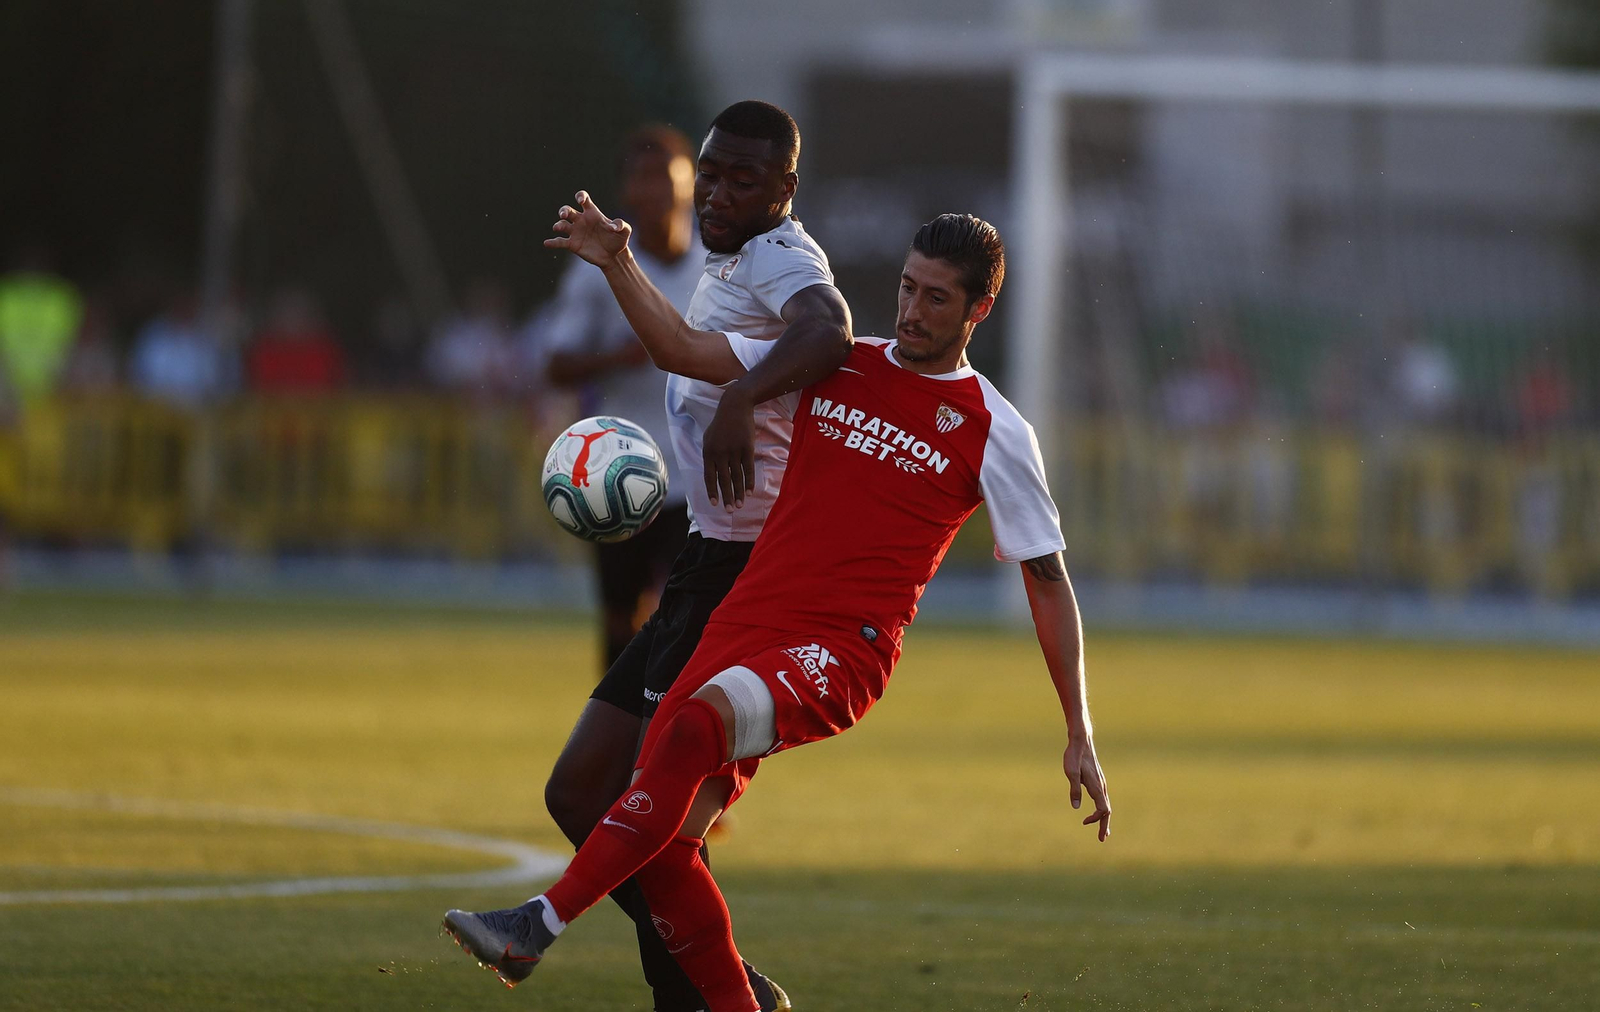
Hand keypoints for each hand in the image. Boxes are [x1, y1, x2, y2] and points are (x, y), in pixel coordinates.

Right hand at [544, 191, 630, 268]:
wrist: (614, 256)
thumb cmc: (619, 240)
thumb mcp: (625, 231)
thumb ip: (621, 225)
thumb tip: (613, 226)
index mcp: (592, 213)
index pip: (583, 199)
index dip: (580, 196)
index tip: (580, 200)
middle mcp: (581, 220)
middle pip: (568, 210)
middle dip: (564, 210)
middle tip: (564, 214)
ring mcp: (575, 232)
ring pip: (562, 224)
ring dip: (558, 224)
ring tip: (558, 228)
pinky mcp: (572, 244)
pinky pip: (560, 242)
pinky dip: (552, 242)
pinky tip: (547, 243)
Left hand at [703, 387, 755, 510]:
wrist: (735, 406)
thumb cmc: (720, 424)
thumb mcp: (708, 437)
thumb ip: (708, 456)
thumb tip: (710, 474)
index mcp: (708, 452)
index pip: (709, 476)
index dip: (712, 491)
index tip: (715, 504)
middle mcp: (720, 453)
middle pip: (723, 480)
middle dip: (727, 497)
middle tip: (730, 511)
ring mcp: (734, 451)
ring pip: (737, 477)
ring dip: (739, 493)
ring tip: (741, 505)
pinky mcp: (747, 448)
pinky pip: (748, 469)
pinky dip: (749, 481)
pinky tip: (750, 491)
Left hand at [1064, 733, 1110, 841]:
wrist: (1081, 741)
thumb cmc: (1074, 756)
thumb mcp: (1071, 773)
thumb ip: (1074, 790)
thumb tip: (1076, 807)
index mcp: (1096, 787)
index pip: (1102, 809)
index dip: (1095, 819)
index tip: (1084, 822)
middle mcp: (1102, 786)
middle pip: (1107, 810)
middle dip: (1104, 825)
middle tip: (1102, 839)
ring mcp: (1101, 783)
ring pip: (1106, 805)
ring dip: (1104, 819)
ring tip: (1104, 831)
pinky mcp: (1098, 780)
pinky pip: (1103, 799)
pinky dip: (1102, 809)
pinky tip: (1098, 812)